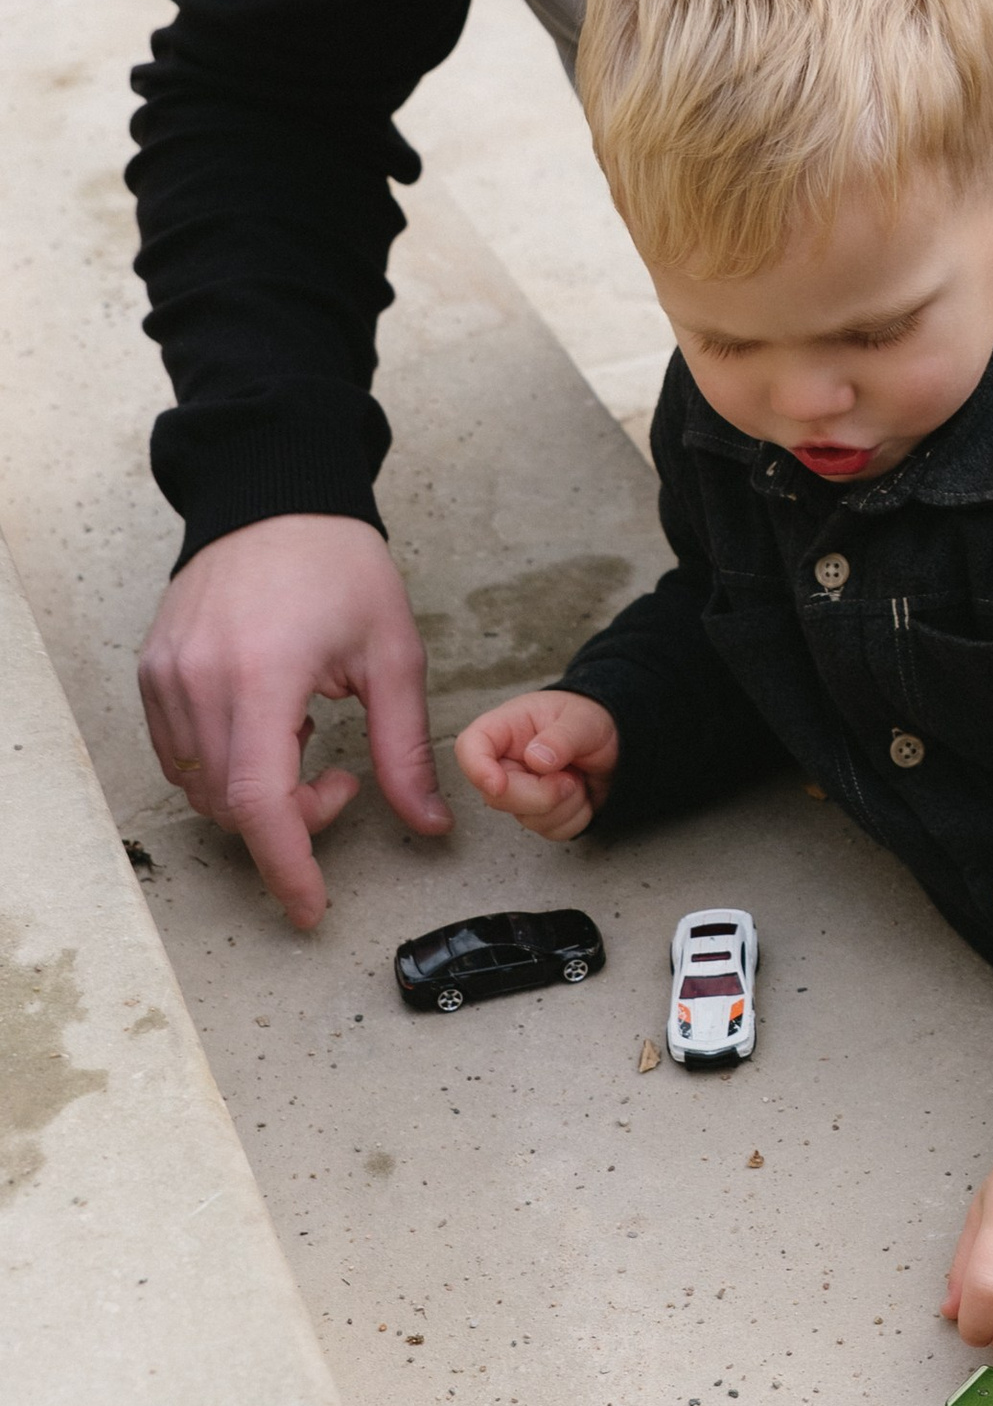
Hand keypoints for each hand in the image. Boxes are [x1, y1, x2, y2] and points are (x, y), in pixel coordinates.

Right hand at [138, 513, 449, 933]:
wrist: (275, 498)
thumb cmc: (339, 566)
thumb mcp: (394, 654)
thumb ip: (405, 749)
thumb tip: (428, 824)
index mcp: (262, 675)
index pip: (258, 803)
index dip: (287, 866)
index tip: (313, 907)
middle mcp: (199, 680)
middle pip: (229, 806)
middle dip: (290, 823)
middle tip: (343, 781)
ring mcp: (166, 676)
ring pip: (199, 787)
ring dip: (256, 794)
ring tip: (304, 735)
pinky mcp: (152, 671)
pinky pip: (178, 754)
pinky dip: (225, 765)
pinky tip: (268, 723)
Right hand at [455, 690, 620, 841]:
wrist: (614, 743)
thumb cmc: (590, 720)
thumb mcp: (583, 720)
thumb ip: (562, 737)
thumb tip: (536, 759)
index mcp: (506, 729)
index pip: (470, 747)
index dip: (477, 770)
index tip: (499, 785)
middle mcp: (506, 763)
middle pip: (498, 797)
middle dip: (541, 795)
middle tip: (570, 776)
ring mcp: (520, 791)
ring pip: (527, 819)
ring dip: (564, 804)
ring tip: (577, 777)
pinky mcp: (539, 813)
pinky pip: (550, 830)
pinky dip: (574, 817)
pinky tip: (581, 794)